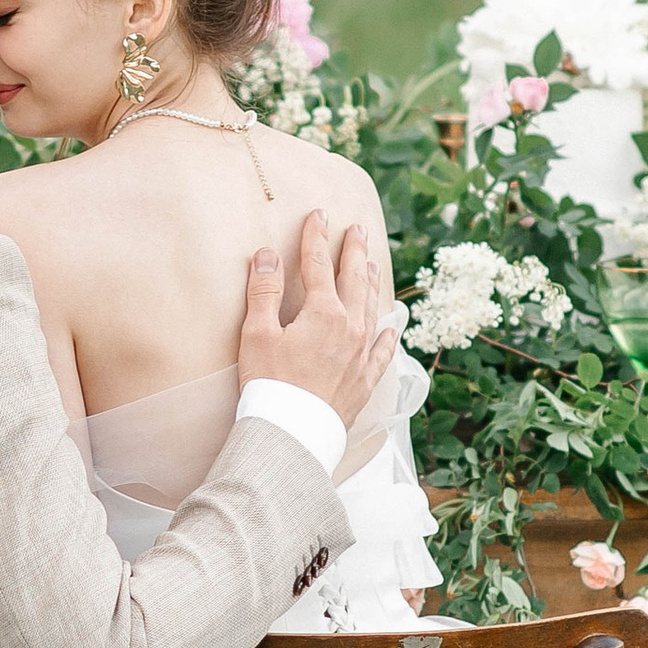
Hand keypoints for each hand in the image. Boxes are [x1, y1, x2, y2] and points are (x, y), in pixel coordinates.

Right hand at [237, 212, 396, 427]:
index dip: (316, 236)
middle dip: (353, 251)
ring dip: (370, 282)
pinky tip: (390, 326)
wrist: (292, 433)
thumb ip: (264, 291)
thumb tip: (267, 254)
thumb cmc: (269, 384)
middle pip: (353, 279)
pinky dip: (386, 335)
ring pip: (370, 308)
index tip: (319, 214)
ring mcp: (361, 354)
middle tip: (357, 229)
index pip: (318, 264)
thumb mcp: (257, 334)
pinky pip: (382, 351)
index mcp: (323, 312)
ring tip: (371, 263)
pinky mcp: (364, 380)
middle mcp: (350, 328)